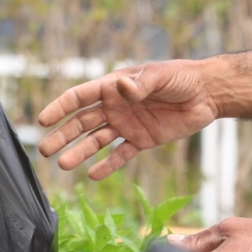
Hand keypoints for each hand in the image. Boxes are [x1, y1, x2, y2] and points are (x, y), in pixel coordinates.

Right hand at [37, 59, 217, 178]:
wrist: (208, 93)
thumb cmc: (182, 77)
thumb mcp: (160, 75)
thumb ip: (140, 84)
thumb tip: (122, 89)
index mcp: (113, 87)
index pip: (79, 98)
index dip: (59, 108)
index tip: (42, 120)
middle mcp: (114, 107)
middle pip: (81, 123)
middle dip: (62, 136)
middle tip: (44, 150)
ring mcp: (126, 125)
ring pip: (96, 141)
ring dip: (79, 152)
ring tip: (63, 165)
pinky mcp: (142, 140)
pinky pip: (121, 155)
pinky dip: (107, 165)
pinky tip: (92, 175)